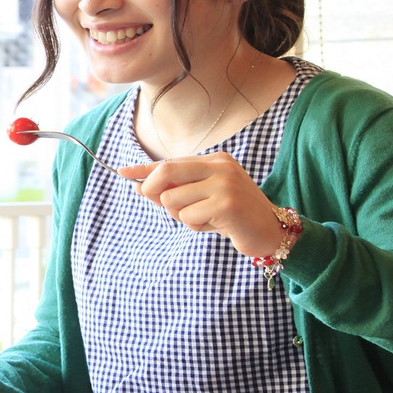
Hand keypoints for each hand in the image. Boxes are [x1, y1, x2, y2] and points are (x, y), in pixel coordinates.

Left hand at [119, 153, 285, 258]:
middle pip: (166, 173)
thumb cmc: (233, 216)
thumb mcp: (204, 198)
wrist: (270, 232)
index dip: (145, 169)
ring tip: (204, 219)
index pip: (171, 162)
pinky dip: (195, 226)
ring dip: (182, 216)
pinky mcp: (227, 204)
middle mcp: (220, 166)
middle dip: (153, 192)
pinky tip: (215, 226)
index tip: (122, 172)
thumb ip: (177, 190)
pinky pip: (188, 216)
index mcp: (215, 160)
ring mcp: (225, 184)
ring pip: (174, 199)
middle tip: (161, 205)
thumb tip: (140, 186)